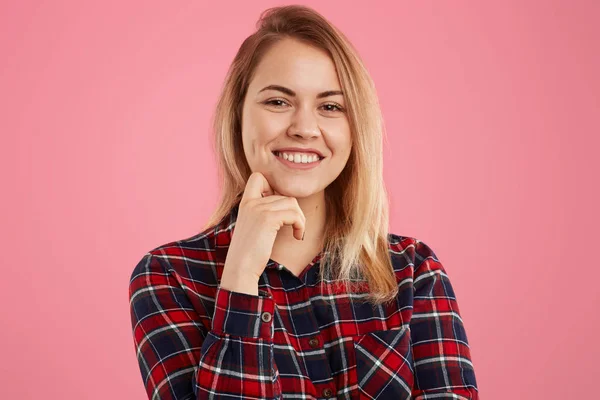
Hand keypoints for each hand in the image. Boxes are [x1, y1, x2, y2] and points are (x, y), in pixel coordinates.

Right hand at [220, 172, 305, 294]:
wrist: (240, 268)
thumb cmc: (249, 253)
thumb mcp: (253, 227)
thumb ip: (263, 212)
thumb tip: (287, 203)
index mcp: (245, 203)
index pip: (258, 177)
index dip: (273, 187)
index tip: (278, 208)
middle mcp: (251, 202)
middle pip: (283, 194)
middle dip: (294, 211)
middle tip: (296, 227)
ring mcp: (258, 209)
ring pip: (291, 202)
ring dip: (300, 218)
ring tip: (298, 232)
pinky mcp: (268, 219)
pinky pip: (294, 214)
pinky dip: (301, 225)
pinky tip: (298, 237)